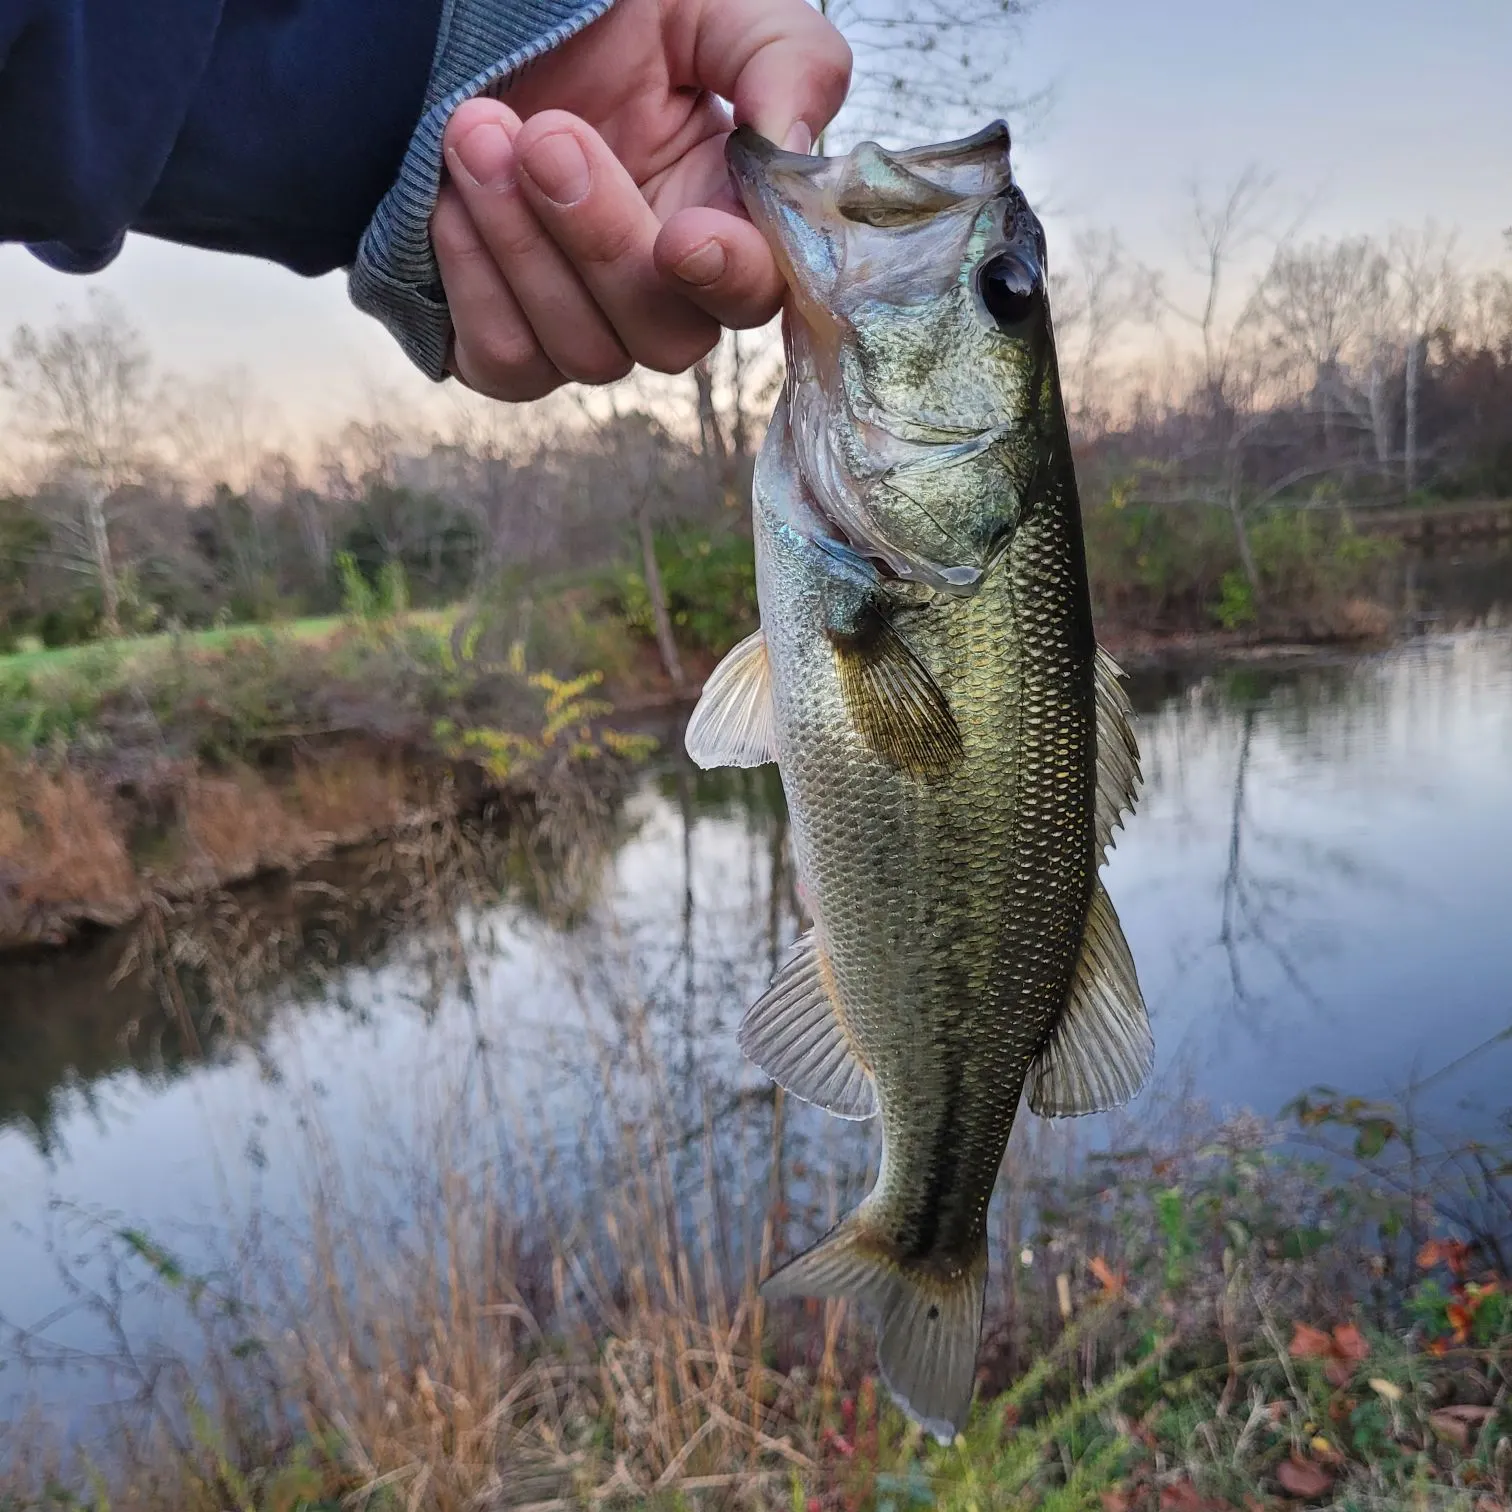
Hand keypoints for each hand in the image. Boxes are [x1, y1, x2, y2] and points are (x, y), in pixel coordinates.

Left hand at [432, 0, 849, 399]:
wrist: (473, 28)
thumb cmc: (612, 21)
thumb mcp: (712, 7)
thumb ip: (786, 61)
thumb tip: (790, 146)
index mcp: (732, 225)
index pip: (757, 292)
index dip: (726, 276)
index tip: (682, 236)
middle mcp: (667, 297)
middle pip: (666, 337)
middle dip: (600, 241)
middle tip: (546, 137)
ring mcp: (589, 328)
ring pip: (584, 352)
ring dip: (524, 246)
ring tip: (476, 132)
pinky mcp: (509, 347)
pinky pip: (504, 361)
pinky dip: (476, 283)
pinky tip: (451, 200)